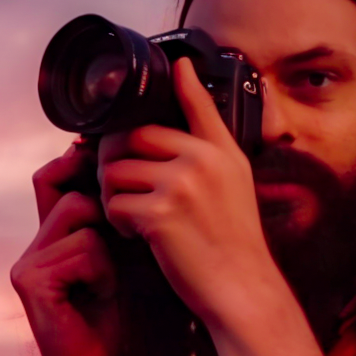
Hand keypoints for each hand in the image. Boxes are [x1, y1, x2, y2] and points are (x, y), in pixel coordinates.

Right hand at [11, 144, 119, 355]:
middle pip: (70, 193)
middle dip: (106, 216)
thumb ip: (110, 228)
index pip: (51, 178)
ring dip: (108, 251)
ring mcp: (26, 263)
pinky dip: (104, 271)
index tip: (116, 173)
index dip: (79, 165)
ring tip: (107, 283)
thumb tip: (128, 178)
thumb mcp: (116, 264)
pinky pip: (83, 248)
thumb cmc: (109, 322)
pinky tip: (100, 297)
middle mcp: (30, 247)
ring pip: (81, 218)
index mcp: (46, 241)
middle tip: (122, 250)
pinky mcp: (31, 280)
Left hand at [97, 58, 279, 330]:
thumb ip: (212, 141)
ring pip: (116, 171)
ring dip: (113, 194)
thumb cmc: (235, 242)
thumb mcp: (236, 184)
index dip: (177, 80)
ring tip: (132, 215)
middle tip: (124, 186)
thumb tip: (190, 93)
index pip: (192, 100)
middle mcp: (202, 160)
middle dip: (117, 159)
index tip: (172, 65)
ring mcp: (180, 186)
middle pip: (132, 135)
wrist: (242, 290)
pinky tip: (137, 235)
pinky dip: (118, 222)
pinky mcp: (160, 215)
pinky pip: (115, 204)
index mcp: (222, 151)